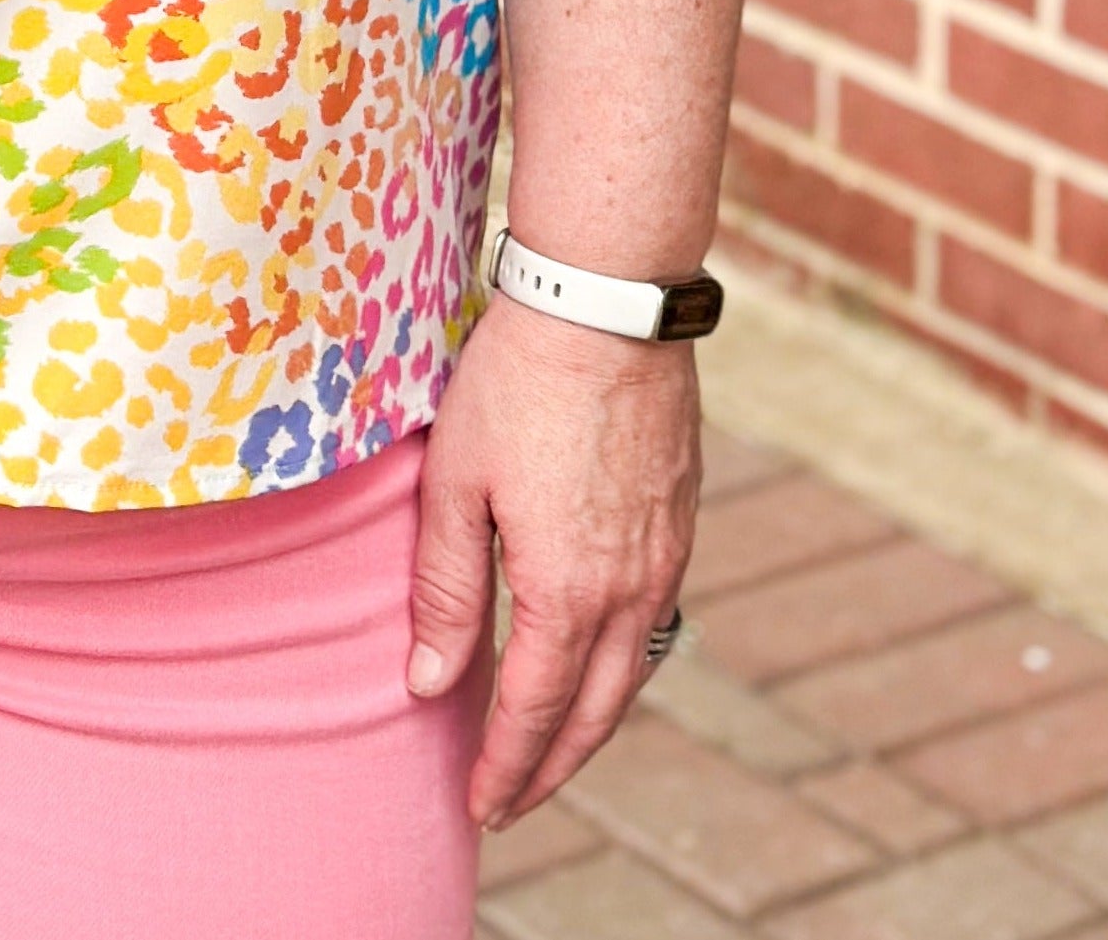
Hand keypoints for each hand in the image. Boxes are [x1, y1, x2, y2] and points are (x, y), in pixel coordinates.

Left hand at [405, 295, 700, 828]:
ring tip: (549, 749)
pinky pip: (653, 622)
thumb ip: (444, 589)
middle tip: (512, 802)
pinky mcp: (679, 521)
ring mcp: (665, 556)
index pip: (533, 712)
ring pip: (630, 673)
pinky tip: (595, 661)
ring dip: (590, 723)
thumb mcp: (455, 482)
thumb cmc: (517, 383)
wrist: (608, 303)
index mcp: (567, 590)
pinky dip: (620, 665)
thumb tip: (428, 685)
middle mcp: (629, 589)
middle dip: (550, 768)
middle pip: (592, 713)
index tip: (480, 805)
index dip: (506, 766)